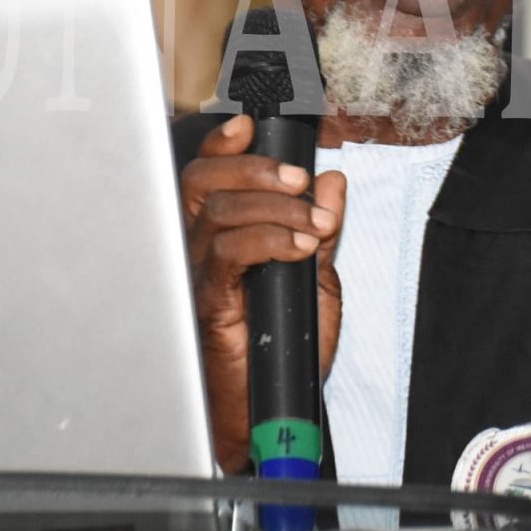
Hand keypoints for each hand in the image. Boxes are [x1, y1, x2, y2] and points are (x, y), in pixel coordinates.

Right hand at [180, 114, 345, 472]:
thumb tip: (332, 182)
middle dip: (255, 169)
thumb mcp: (316, 277)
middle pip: (204, 182)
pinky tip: (299, 248)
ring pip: (218, 212)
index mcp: (223, 234)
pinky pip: (227, 254)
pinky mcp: (206, 301)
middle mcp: (201, 248)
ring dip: (274, 207)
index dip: (223, 144)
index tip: (248, 125)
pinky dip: (269, 240)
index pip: (209, 174)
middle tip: (299, 182)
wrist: (273, 405)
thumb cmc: (285, 346)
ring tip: (313, 225)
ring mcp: (199, 274)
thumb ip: (320, 227)